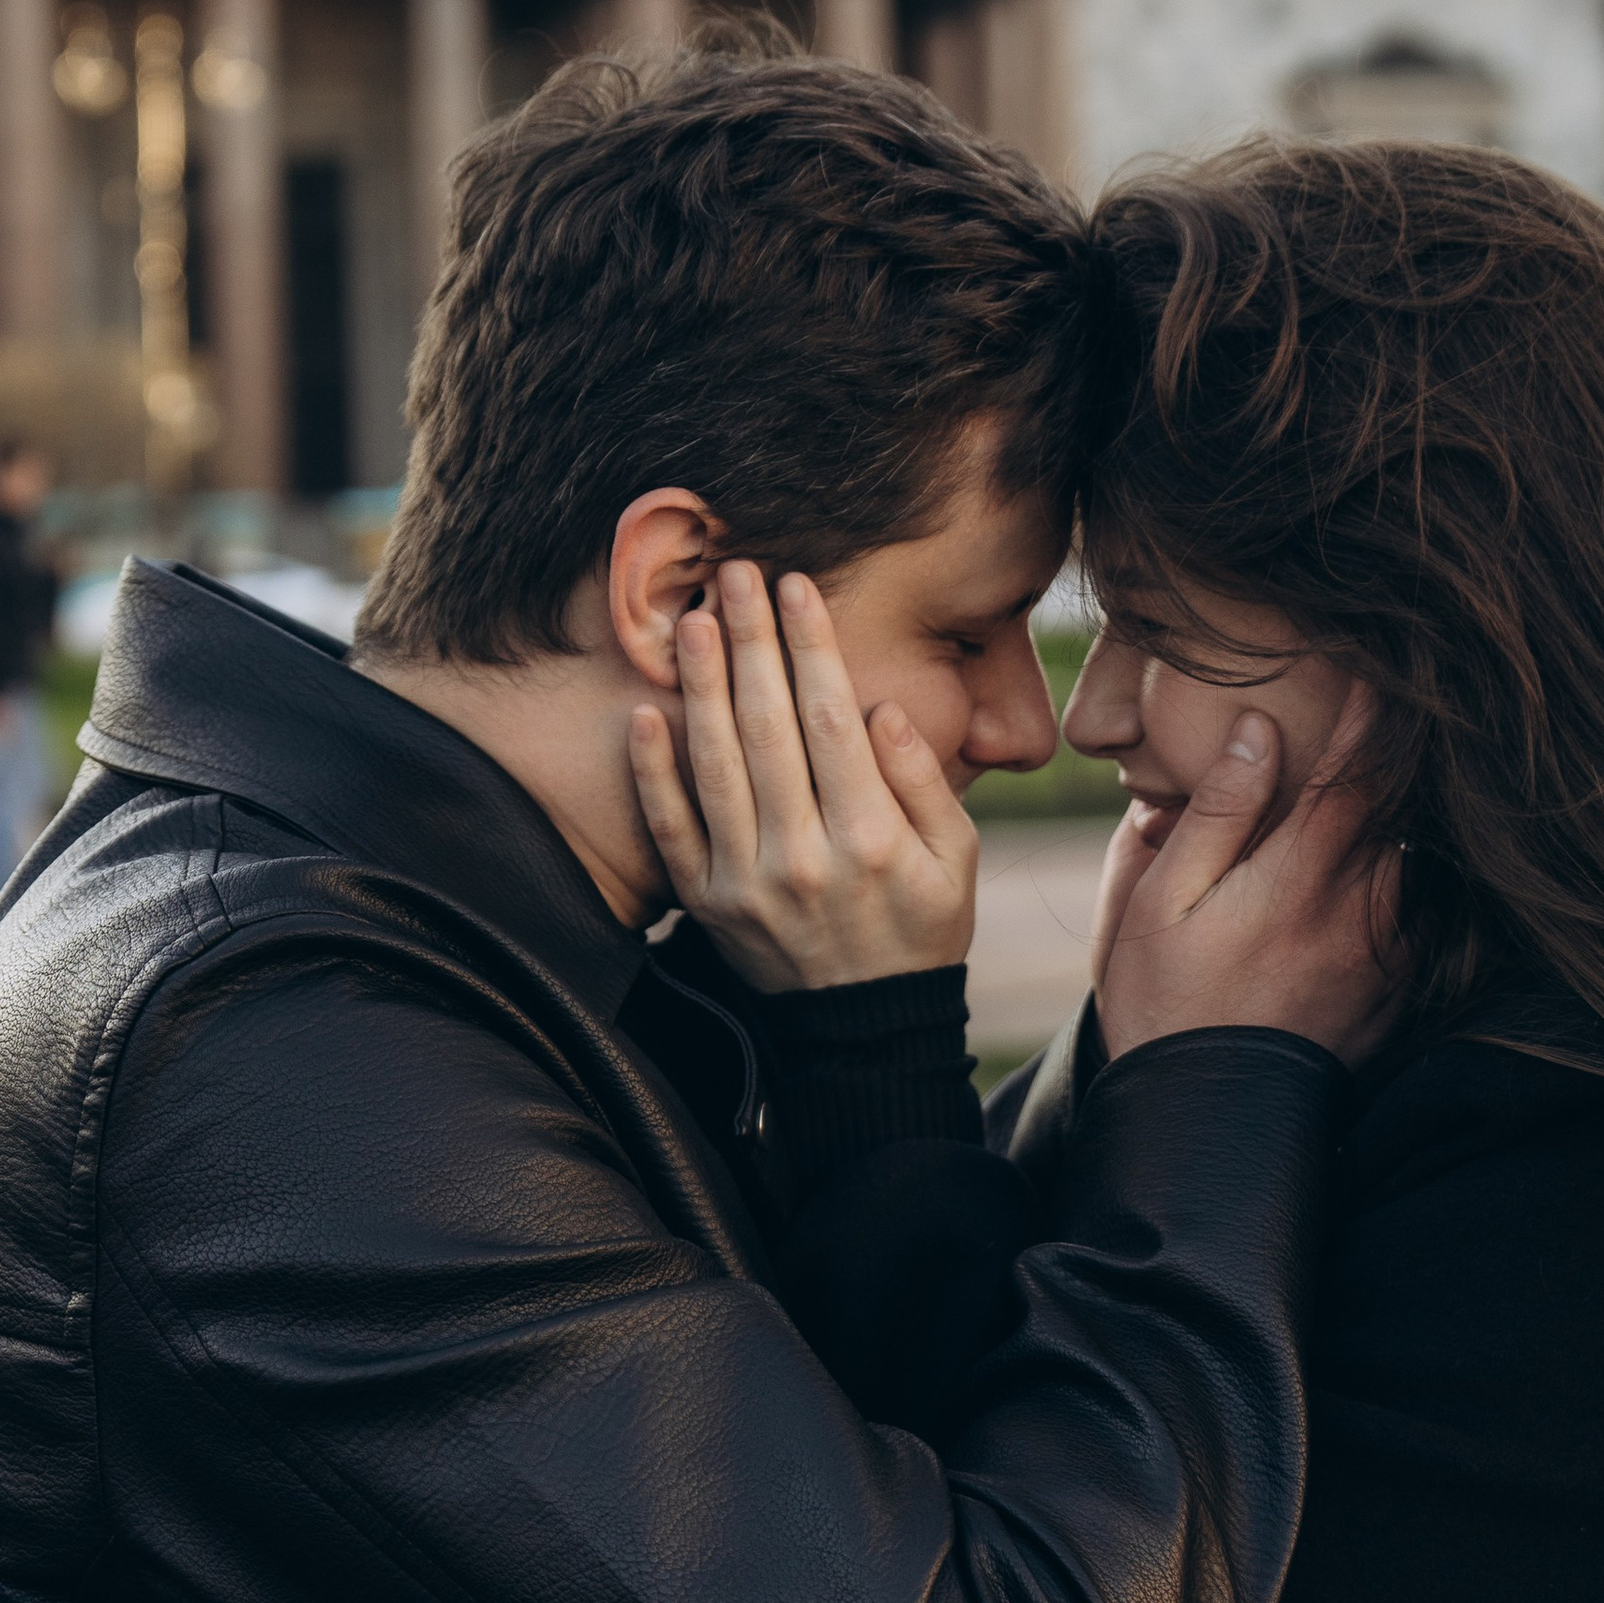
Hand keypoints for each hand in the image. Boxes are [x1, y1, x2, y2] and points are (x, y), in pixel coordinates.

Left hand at [627, 561, 979, 992]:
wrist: (864, 1029)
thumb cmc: (922, 929)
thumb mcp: (957, 861)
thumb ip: (922, 783)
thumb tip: (882, 708)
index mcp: (870, 839)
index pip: (830, 718)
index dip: (811, 644)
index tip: (796, 585)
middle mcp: (803, 856)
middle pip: (767, 727)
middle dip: (751, 640)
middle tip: (735, 573)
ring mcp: (746, 881)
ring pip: (715, 765)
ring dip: (700, 685)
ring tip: (691, 619)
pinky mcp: (706, 902)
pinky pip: (671, 828)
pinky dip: (653, 772)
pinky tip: (645, 713)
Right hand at [1096, 686, 1402, 1068]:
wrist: (1205, 1130)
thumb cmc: (1164, 1006)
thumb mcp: (1160, 902)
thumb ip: (1218, 812)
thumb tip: (1260, 729)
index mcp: (1300, 878)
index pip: (1358, 768)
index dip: (1372, 709)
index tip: (1379, 662)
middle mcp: (1362, 911)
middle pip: (1396, 808)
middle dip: (1384, 760)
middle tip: (1367, 717)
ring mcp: (1388, 955)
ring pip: (1406, 858)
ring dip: (1384, 822)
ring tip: (1344, 805)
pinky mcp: (1396, 992)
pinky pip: (1411, 913)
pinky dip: (1392, 881)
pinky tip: (1354, 878)